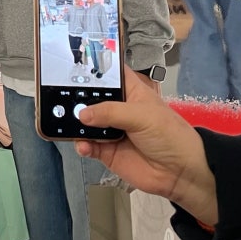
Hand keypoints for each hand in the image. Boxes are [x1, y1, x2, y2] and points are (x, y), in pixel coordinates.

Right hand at [74, 66, 218, 225]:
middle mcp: (116, 108)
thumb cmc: (170, 135)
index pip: (107, 74)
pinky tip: (83, 145)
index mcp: (129, 91)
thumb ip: (111, 113)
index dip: (91, 69)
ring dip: (75, 123)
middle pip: (89, 99)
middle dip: (75, 99)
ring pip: (84, 122)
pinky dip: (81, 145)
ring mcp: (109, 130)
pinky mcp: (106, 151)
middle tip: (60, 99)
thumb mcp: (142, 116)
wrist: (180, 173)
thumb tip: (83, 114)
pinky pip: (87, 145)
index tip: (69, 66)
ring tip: (68, 123)